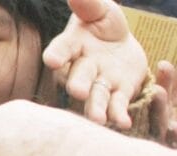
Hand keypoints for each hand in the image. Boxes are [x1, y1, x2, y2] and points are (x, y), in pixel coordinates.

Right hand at [43, 0, 148, 128]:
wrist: (118, 45)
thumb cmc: (104, 24)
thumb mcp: (100, 10)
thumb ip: (88, 4)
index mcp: (72, 45)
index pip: (61, 49)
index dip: (57, 55)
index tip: (52, 60)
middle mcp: (81, 67)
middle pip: (77, 77)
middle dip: (77, 85)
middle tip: (78, 91)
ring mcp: (99, 83)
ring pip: (96, 97)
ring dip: (95, 108)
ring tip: (98, 118)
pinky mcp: (118, 93)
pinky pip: (116, 105)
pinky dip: (118, 115)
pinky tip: (124, 123)